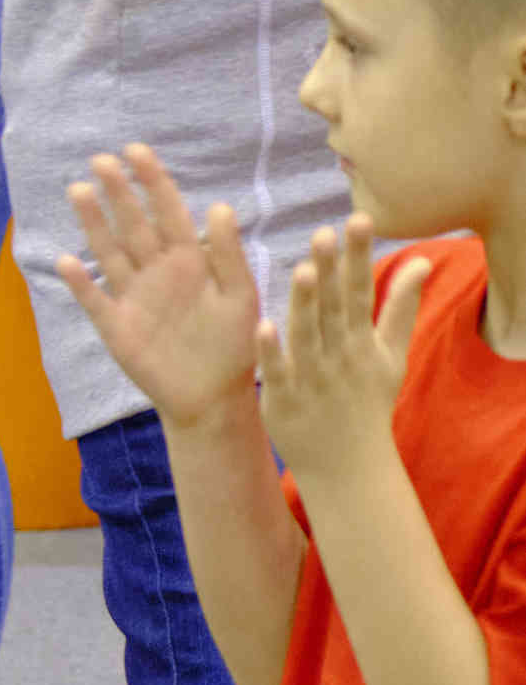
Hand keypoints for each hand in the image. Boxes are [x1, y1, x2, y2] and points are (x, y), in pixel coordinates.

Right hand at [56, 145, 260, 430]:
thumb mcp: (241, 298)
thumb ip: (230, 255)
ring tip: (78, 189)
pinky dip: (79, 281)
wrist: (214, 399)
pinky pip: (93, 298)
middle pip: (133, 224)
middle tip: (101, 159)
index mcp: (190, 261)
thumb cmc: (235, 347)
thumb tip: (219, 206)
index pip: (168, 212)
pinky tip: (66, 260)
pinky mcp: (115, 325)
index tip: (136, 150)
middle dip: (118, 192)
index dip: (152, 181)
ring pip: (109, 251)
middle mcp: (157, 271)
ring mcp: (133, 296)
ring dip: (94, 222)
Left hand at [255, 215, 426, 482]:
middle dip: (331, 271)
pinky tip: (263, 325)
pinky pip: (277, 372)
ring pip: (307, 335)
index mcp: (360, 341)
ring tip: (303, 269)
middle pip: (334, 309)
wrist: (348, 466)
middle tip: (325, 232)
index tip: (358, 218)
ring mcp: (311, 377)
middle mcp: (338, 355)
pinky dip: (271, 351)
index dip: (359, 257)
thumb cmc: (366, 402)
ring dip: (305, 304)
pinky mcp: (284, 398)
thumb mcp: (390, 355)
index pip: (361, 292)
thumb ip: (401, 307)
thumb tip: (421, 261)